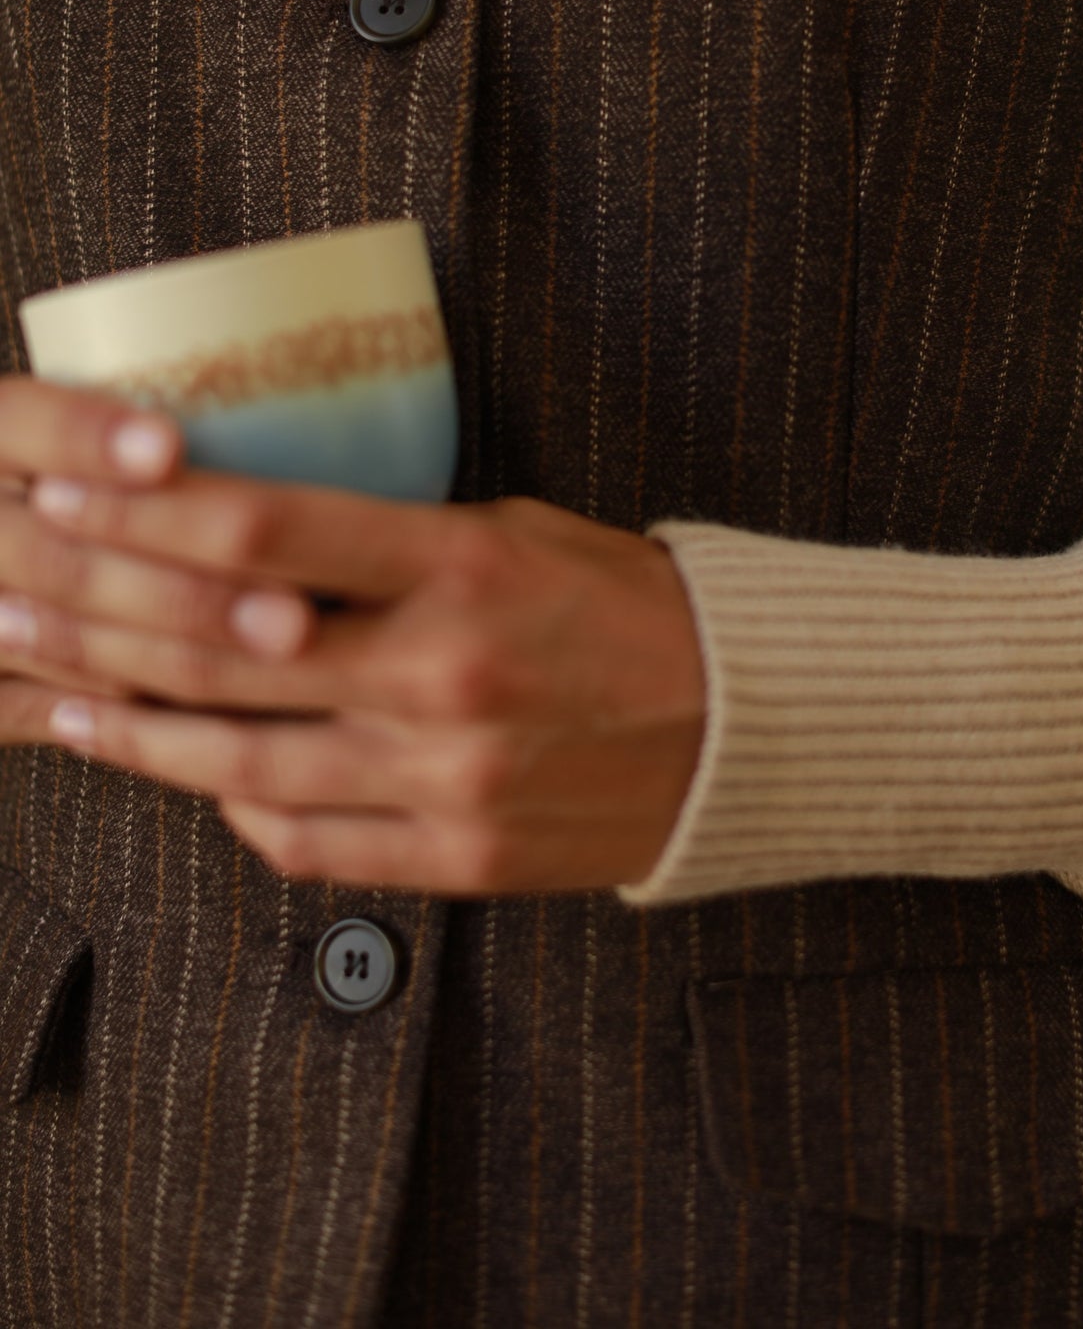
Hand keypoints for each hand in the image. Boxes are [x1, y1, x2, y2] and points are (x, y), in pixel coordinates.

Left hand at [0, 377, 706, 893]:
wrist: (742, 728)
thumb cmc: (626, 606)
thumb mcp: (519, 530)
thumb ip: (391, 544)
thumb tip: (252, 545)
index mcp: (464, 568)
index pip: (267, 534)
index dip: (146, 514)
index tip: (67, 491)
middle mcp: (443, 675)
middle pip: (223, 649)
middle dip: (97, 616)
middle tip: (9, 592)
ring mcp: (445, 778)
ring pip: (241, 759)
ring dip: (131, 730)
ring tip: (52, 697)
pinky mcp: (457, 858)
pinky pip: (306, 840)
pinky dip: (234, 808)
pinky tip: (184, 778)